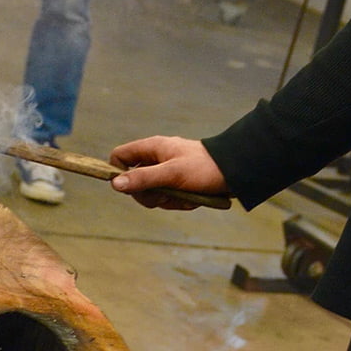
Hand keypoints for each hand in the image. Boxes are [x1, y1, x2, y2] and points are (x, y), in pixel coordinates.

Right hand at [109, 135, 227, 208]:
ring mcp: (166, 173)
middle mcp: (156, 159)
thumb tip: (115, 184)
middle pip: (134, 182)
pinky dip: (178, 201)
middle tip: (165, 195)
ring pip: (151, 194)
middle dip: (149, 194)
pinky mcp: (177, 184)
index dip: (119, 172)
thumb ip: (143, 178)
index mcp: (152, 148)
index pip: (120, 157)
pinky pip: (167, 198)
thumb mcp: (171, 174)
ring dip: (166, 200)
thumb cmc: (203, 168)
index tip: (130, 187)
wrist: (235, 172)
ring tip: (184, 196)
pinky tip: (191, 198)